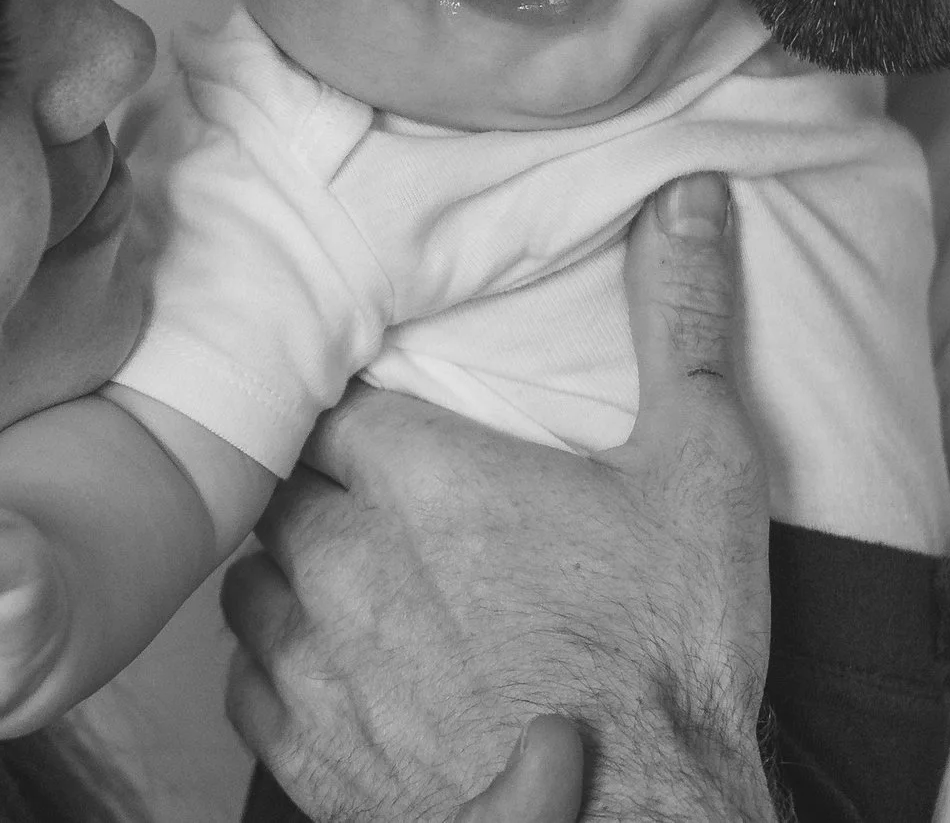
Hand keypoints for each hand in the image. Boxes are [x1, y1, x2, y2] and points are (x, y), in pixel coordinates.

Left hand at [224, 173, 778, 822]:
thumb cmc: (673, 659)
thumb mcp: (703, 471)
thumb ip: (683, 320)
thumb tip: (689, 193)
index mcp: (422, 475)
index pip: (337, 404)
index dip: (366, 414)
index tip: (395, 425)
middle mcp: (345, 562)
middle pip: (291, 488)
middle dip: (330, 489)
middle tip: (388, 504)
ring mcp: (316, 665)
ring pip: (255, 580)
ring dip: (295, 573)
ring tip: (358, 581)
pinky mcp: (307, 757)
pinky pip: (246, 684)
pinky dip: (281, 668)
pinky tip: (339, 668)